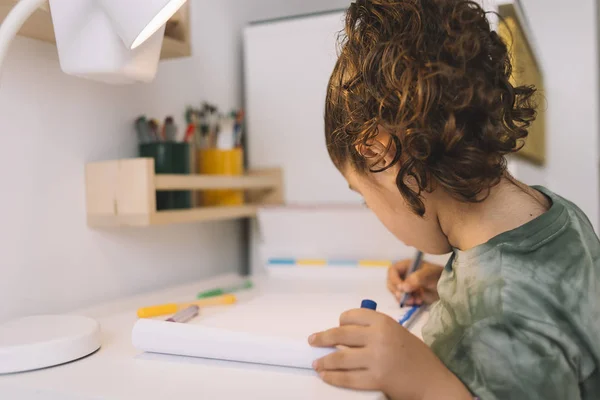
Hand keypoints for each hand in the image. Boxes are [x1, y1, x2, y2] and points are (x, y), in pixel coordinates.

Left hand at [309, 309, 470, 399]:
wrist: (433, 381)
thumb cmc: (416, 355)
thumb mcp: (397, 332)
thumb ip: (375, 330)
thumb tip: (345, 332)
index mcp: (384, 322)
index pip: (351, 316)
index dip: (340, 322)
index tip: (336, 327)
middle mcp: (378, 337)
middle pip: (340, 334)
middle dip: (323, 338)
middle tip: (313, 340)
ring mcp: (376, 359)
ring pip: (340, 357)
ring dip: (324, 360)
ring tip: (316, 362)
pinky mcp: (375, 379)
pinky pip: (347, 378)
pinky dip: (333, 377)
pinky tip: (326, 375)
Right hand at [387, 259, 442, 304]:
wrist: (448, 288)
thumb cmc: (439, 277)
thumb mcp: (430, 274)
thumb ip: (417, 278)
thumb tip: (403, 287)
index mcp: (407, 265)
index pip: (392, 271)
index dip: (394, 279)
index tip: (401, 289)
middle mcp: (404, 275)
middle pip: (391, 282)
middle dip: (398, 291)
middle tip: (405, 298)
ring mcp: (406, 285)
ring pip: (396, 292)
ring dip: (403, 298)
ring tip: (415, 301)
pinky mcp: (409, 295)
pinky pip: (402, 299)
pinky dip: (408, 302)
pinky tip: (418, 302)